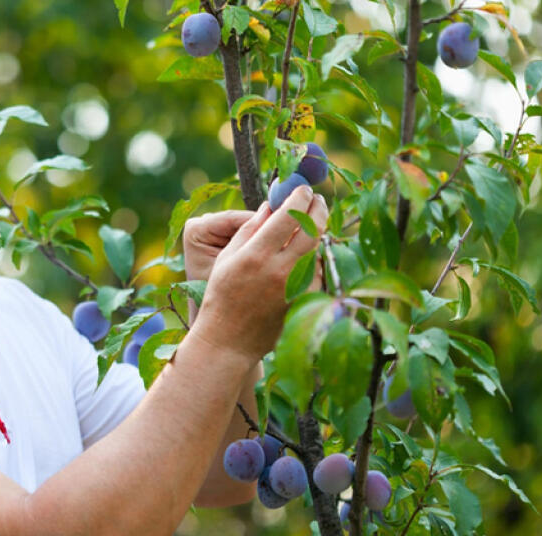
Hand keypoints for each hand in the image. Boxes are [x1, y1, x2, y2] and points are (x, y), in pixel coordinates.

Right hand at [190, 186, 328, 361]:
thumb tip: (272, 204)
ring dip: (317, 232)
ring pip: (319, 249)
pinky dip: (315, 258)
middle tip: (316, 200)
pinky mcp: (305, 301)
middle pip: (313, 229)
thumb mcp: (228, 258)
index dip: (300, 197)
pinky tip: (305, 255)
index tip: (303, 189)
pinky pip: (318, 271)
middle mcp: (280, 270)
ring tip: (310, 224)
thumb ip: (251, 229)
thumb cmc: (223, 295)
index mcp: (256, 255)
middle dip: (318, 208)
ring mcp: (296, 288)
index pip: (288, 215)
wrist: (229, 340)